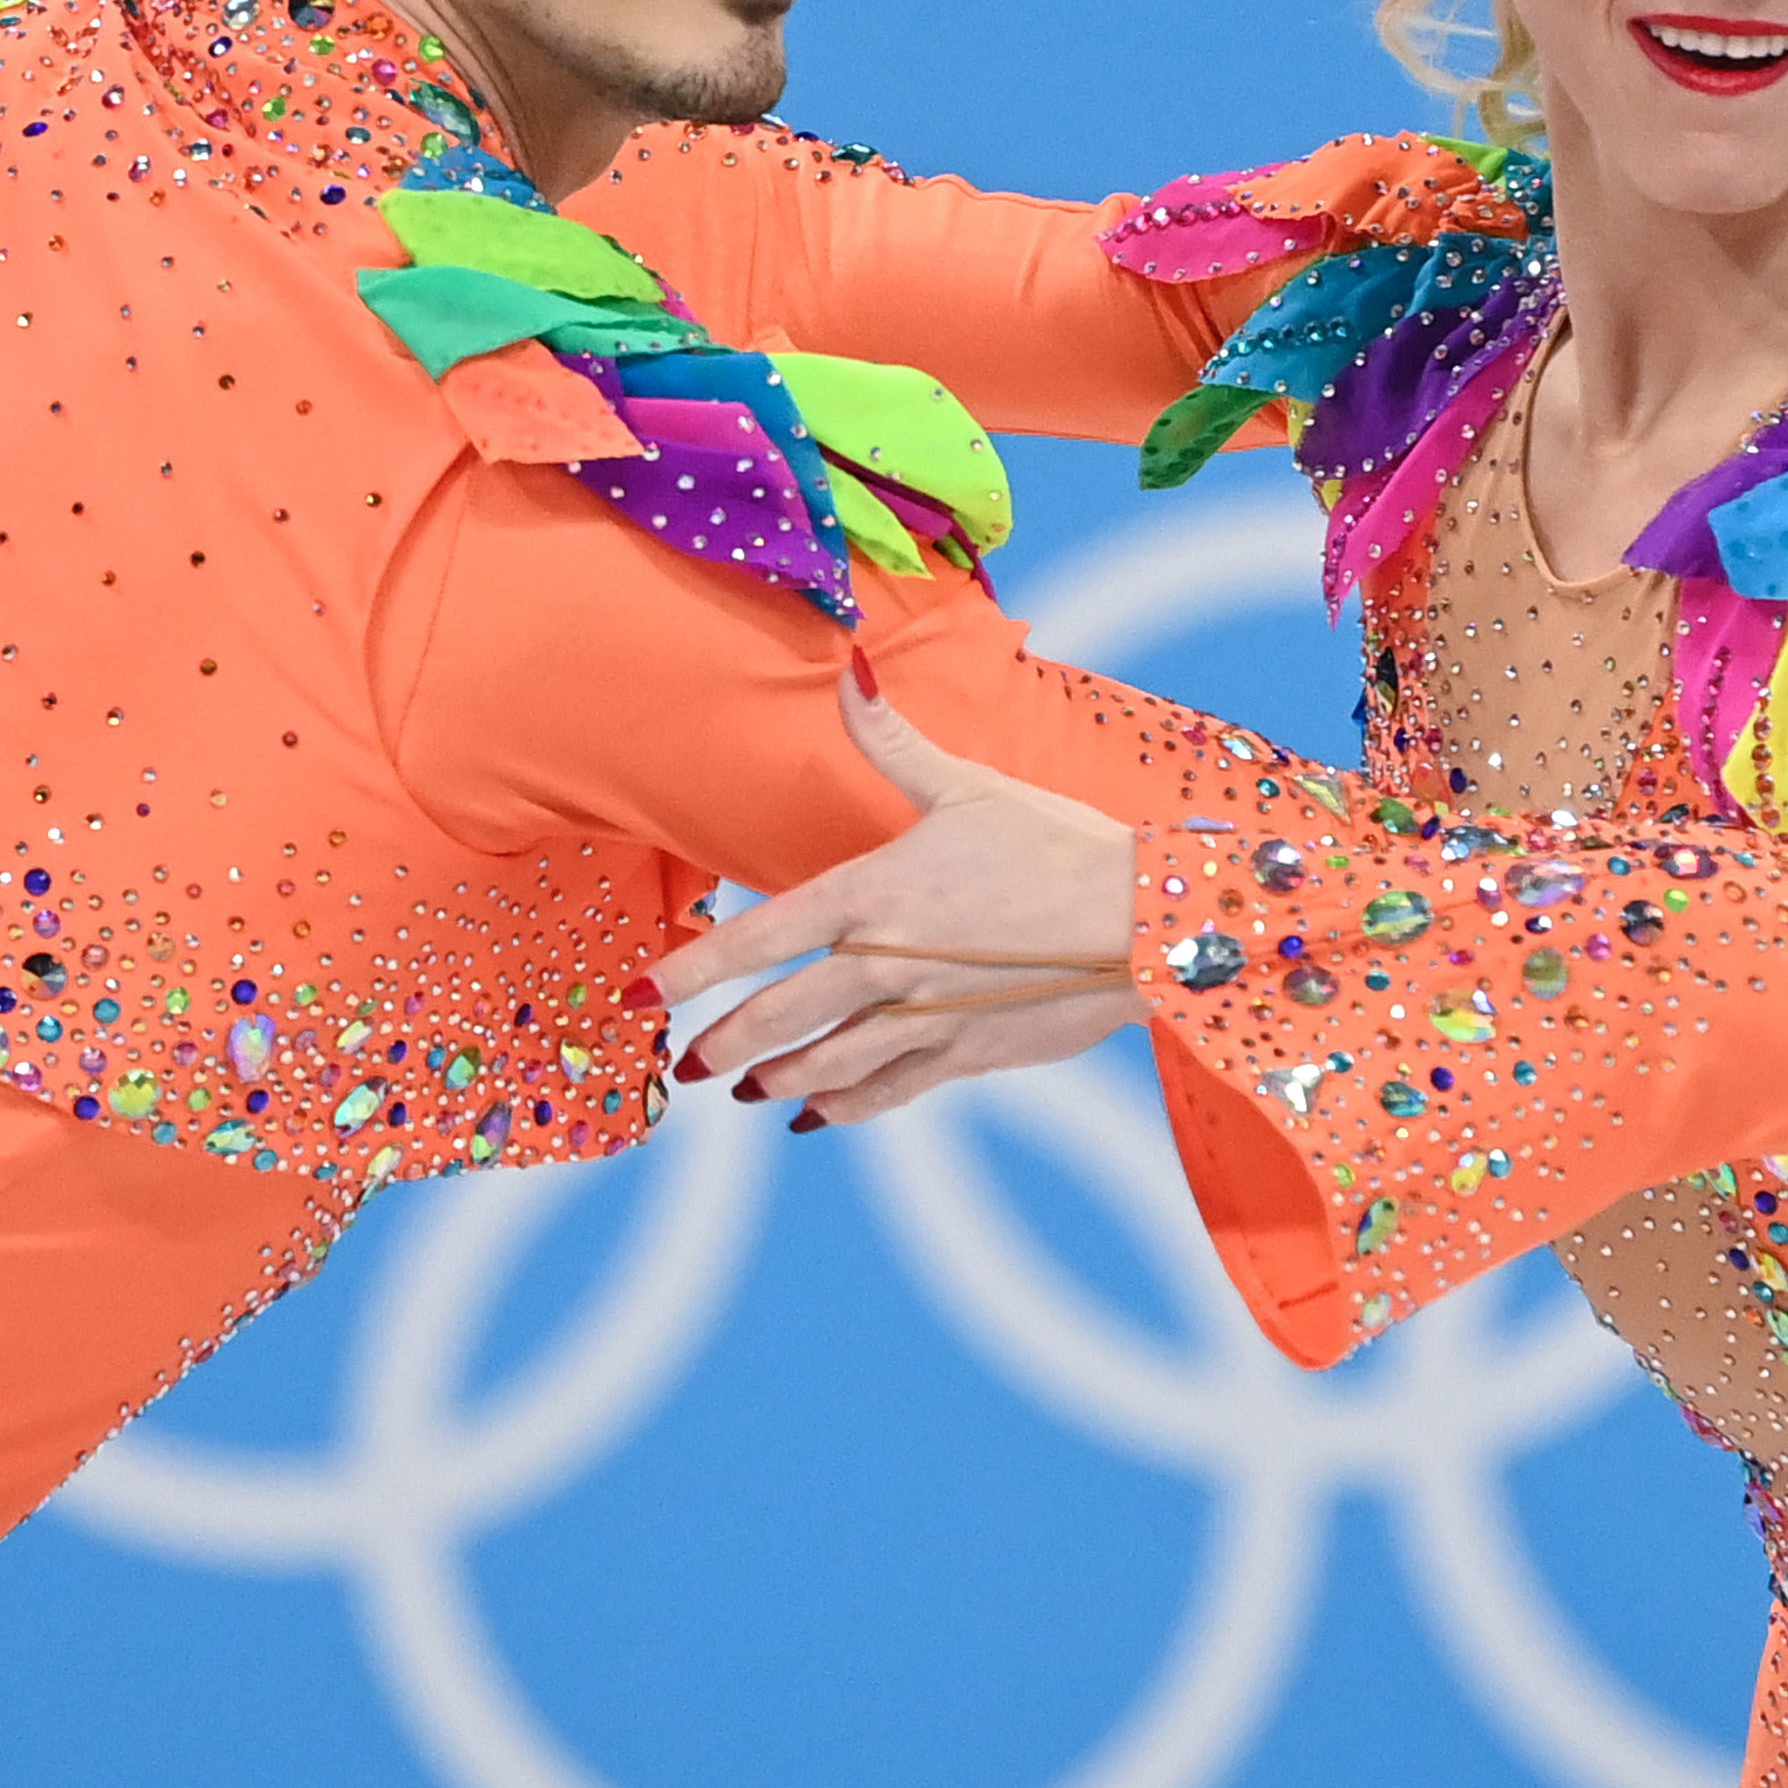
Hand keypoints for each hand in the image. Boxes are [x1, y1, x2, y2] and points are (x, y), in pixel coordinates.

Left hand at [638, 661, 1146, 1126]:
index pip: (760, 937)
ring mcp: (926, 1018)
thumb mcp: (967, 785)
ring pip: (826, 1062)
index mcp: (876, 894)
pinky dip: (845, 1105)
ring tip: (738, 1092)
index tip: (642, 994)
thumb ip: (891, 740)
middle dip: (722, 1041)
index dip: (693, 969)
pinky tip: (814, 1114)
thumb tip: (846, 672)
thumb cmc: (1056, 843)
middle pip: (781, 1014)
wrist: (1145, 922)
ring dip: (775, 1078)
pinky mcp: (968, 1054)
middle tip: (681, 1064)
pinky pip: (889, 1091)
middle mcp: (888, 963)